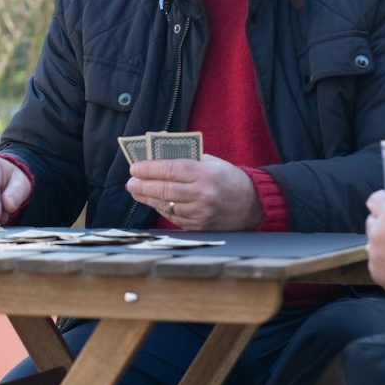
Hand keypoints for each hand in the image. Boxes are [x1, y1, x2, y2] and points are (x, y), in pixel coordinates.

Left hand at [126, 155, 261, 228]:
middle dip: (143, 185)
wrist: (253, 204)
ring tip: (136, 190)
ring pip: (167, 205)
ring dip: (148, 198)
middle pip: (165, 189)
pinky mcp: (199, 227)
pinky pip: (174, 218)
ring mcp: (201, 213)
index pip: (171, 169)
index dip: (150, 169)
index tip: (135, 167)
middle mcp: (203, 195)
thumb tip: (157, 157)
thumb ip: (187, 159)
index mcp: (206, 174)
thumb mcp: (212, 162)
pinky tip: (153, 201)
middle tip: (131, 181)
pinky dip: (162, 208)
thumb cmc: (228, 178)